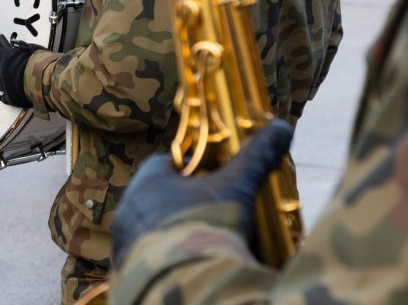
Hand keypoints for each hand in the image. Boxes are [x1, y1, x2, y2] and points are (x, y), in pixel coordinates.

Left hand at [0, 40, 42, 107]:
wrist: (45, 79)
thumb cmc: (40, 62)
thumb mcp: (33, 50)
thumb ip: (24, 52)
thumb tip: (26, 53)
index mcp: (5, 57)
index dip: (1, 56)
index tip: (6, 56)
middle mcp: (1, 71)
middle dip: (5, 71)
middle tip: (16, 70)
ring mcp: (4, 85)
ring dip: (5, 83)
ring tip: (15, 82)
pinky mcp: (10, 98)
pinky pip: (5, 98)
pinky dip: (9, 96)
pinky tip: (16, 94)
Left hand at [111, 119, 293, 265]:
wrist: (186, 280)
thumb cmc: (207, 224)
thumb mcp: (237, 187)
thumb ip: (256, 157)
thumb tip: (282, 128)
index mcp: (148, 180)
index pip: (165, 164)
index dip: (190, 169)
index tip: (212, 179)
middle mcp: (130, 207)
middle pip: (158, 196)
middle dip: (182, 202)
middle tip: (211, 212)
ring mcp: (125, 238)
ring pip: (151, 226)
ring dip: (173, 229)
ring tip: (202, 239)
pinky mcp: (128, 266)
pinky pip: (146, 255)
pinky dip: (165, 254)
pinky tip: (188, 259)